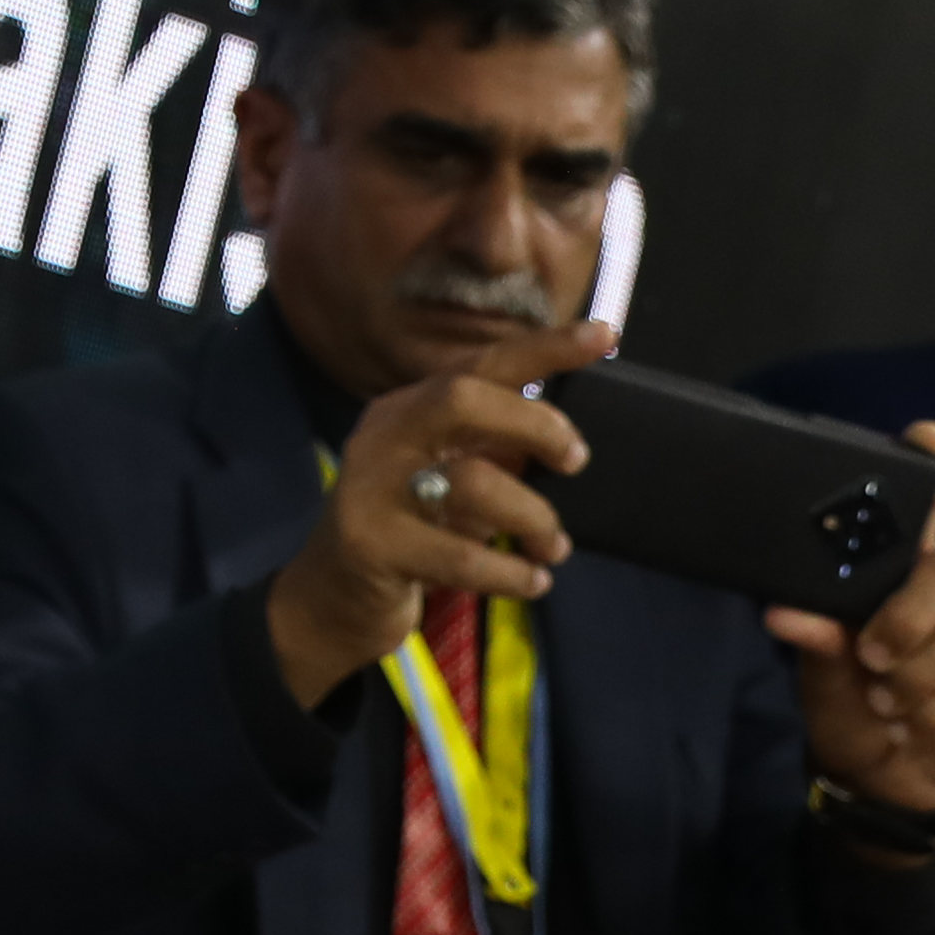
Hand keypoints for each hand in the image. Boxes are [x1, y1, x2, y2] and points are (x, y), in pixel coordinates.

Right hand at [264, 318, 611, 708]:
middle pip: (462, 398)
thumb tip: (565, 438)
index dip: (542, 348)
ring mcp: (371, 488)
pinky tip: (532, 580)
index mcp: (410, 410)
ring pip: (470, 481)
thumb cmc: (409, 533)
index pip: (481, 364)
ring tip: (553, 548)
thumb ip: (495, 453)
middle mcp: (384, 435)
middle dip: (534, 423)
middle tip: (574, 461)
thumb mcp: (450, 482)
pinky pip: (458, 555)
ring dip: (533, 517)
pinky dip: (510, 571)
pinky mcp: (370, 545)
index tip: (603, 335)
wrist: (331, 599)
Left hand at [766, 425, 934, 815]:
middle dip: (909, 616)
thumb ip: (818, 636)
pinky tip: (914, 724)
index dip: (931, 468)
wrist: (884, 777)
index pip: (923, 508)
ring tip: (885, 703)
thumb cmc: (851, 701)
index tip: (928, 436)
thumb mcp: (822, 669)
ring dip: (917, 677)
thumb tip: (786, 613)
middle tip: (871, 656)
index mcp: (900, 574)